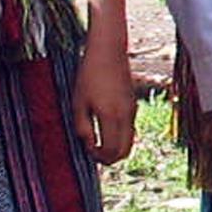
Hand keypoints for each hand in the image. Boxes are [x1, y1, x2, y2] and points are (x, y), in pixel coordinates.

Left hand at [71, 32, 138, 166]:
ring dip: (115, 147)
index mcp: (111, 117)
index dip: (98, 157)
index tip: (86, 149)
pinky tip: (105, 128)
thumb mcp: (78, 103)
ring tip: (98, 141)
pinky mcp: (133, 106)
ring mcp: (132, 111)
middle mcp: (126, 117)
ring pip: (129, 142)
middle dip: (109, 158)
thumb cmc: (89, 75)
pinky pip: (130, 130)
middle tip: (94, 152)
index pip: (110, 151)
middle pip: (124, 152)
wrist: (108, 53)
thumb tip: (89, 144)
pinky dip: (119, 136)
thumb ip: (82, 127)